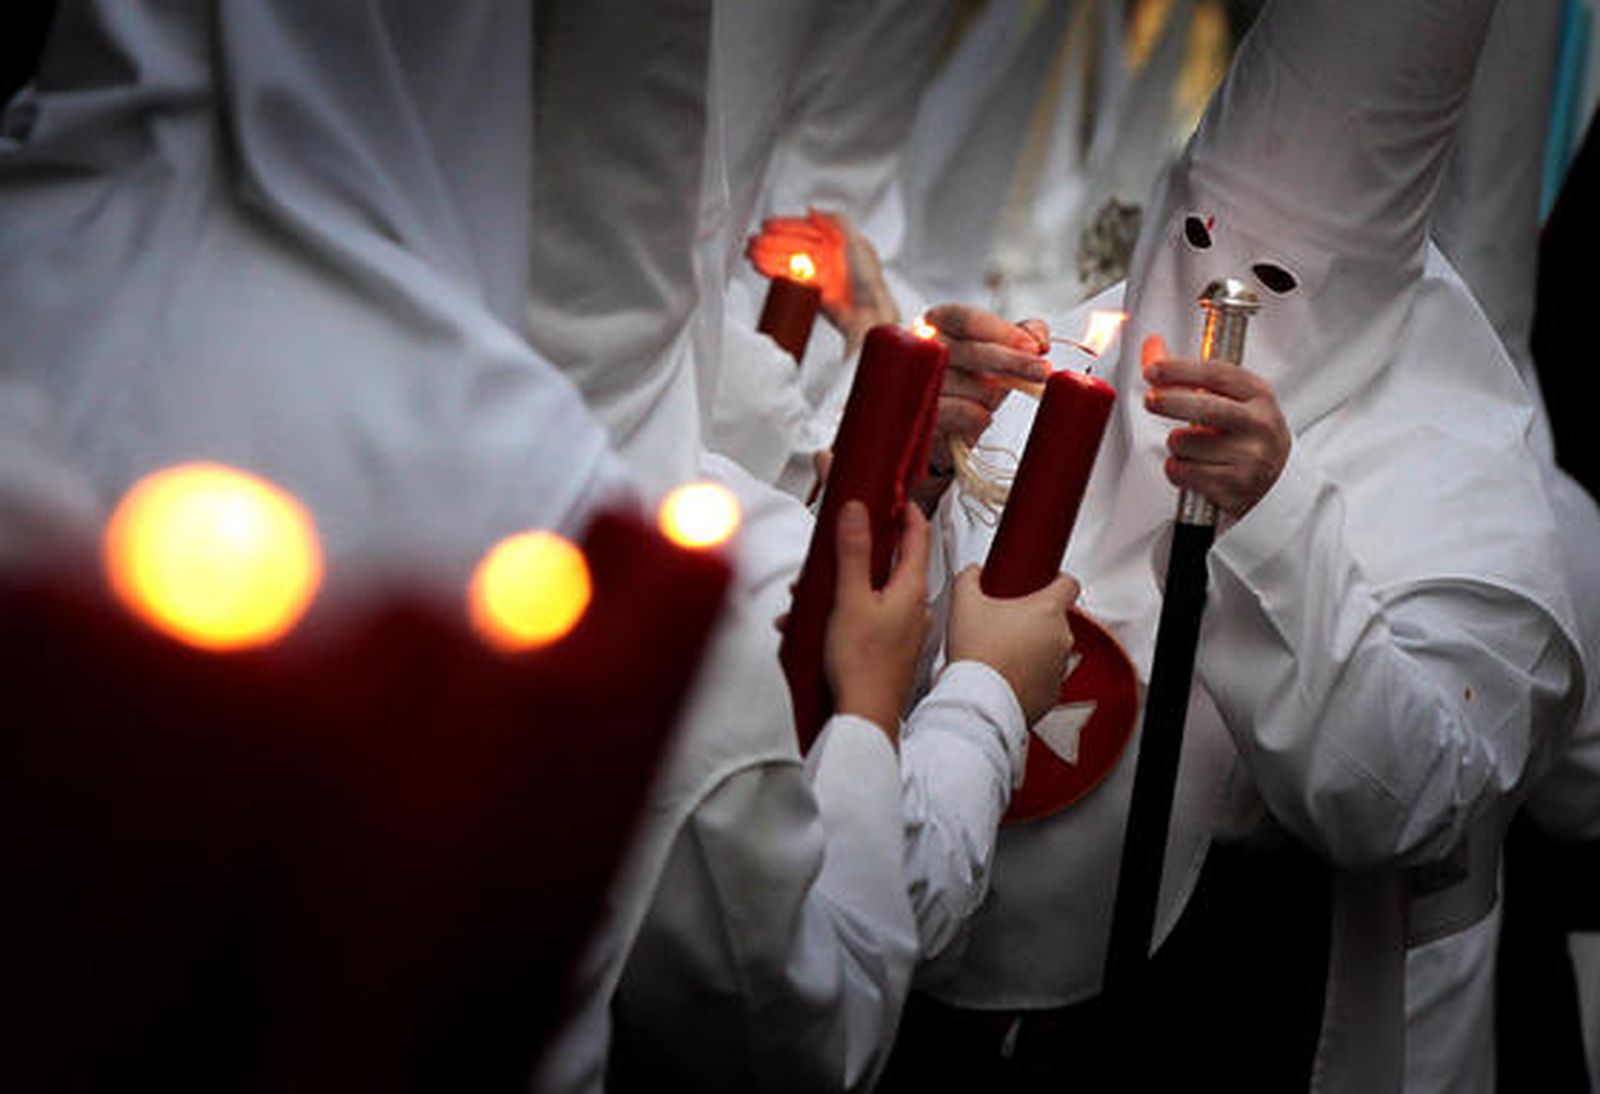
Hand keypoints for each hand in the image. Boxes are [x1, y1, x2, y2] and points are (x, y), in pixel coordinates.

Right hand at [747, 210, 897, 351]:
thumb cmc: (868, 281)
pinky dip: (775, 273)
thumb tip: (813, 211)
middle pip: (793, 246)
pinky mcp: (814, 294)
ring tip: (751, 254)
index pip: (806, 230)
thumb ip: (836, 221)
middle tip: (753, 241)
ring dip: (769, 257)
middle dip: (772, 242)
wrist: (868, 313)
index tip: (768, 224)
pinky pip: (790, 280)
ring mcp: (820, 276)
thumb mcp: (857, 241)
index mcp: (839, 243)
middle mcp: (828, 259)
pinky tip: (763, 268)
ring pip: (789, 262)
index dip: (786, 226)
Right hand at [824, 500, 932, 739]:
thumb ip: (854, 552)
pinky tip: (814, 626)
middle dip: (855, 551)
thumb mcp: (851, 599)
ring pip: (872, 590)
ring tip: (809, 597)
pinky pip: (866, 615)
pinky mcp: (889, 646)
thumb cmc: (864, 666)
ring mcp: (903, 627)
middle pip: (889, 560)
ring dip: (841, 586)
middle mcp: (913, 605)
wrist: (866, 717)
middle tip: (833, 543)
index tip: (890, 492)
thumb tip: (856, 510)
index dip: (903, 508)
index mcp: (910, 588)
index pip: (915, 534)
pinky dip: (840, 612)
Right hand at [911, 305, 1051, 509]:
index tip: (1035, 347)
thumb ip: (1021, 335)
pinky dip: (978, 417)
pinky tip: (979, 417)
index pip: (968, 319)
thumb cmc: (970, 378)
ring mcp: (916, 382)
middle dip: (1013, 363)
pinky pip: (961, 414)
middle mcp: (922, 348)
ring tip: (985, 401)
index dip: (1004, 332)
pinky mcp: (920, 416)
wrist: (941, 425)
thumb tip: (1039, 338)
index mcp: (938, 322)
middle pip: (971, 351)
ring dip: (990, 397)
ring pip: (972, 387)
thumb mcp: (996, 351)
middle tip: (1042, 371)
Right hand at [946, 568, 1078, 724]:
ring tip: (1003, 651)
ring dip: (1034, 647)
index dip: (1058, 580)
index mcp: (1047, 610)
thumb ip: (969, 578)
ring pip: (1052, 649)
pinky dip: (1032, 675)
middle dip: (1035, 618)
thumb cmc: (977, 655)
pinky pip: (1046, 677)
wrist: (978, 702)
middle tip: (1007, 622)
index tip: (1046, 583)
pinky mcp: (1053, 693)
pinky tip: (1006, 674)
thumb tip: (973, 574)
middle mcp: (1061, 638)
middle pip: (1056, 619)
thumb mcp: (964, 604)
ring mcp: (1059, 667)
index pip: (1070, 584)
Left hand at [1141, 334, 1289, 518]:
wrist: (1277, 484)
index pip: (1216, 374)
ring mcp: (1250, 458)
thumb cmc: (1246, 435)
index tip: (1153, 369)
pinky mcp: (1234, 488)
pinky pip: (1183, 472)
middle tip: (1151, 400)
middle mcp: (1259, 425)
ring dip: (1177, 445)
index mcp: (1259, 395)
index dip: (1180, 369)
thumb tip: (1152, 346)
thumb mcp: (1230, 399)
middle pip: (1204, 407)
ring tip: (1193, 448)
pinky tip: (1193, 470)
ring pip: (1186, 443)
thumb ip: (1189, 375)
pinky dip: (1177, 470)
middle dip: (1170, 401)